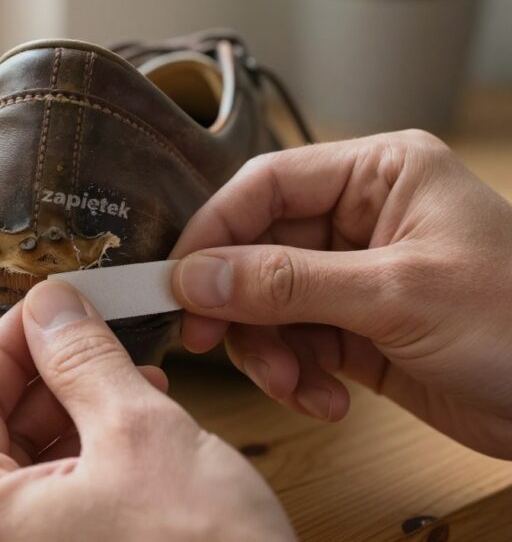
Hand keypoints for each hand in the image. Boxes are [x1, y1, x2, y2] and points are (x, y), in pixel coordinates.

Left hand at [0, 281, 294, 541]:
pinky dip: (90, 456)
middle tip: (95, 334)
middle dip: (50, 376)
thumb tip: (50, 305)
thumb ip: (83, 359)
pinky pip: (55, 498)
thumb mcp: (139, 433)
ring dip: (76, 411)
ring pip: (28, 463)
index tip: (48, 307)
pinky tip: (137, 427)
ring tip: (131, 378)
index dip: (10, 343)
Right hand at [170, 130, 511, 458]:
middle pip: (257, 250)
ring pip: (267, 304)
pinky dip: (296, 376)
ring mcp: (356, 276)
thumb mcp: (397, 294)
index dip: (214, 231)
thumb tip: (195, 278)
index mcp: (378, 175)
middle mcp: (361, 218)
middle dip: (239, 305)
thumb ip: (287, 284)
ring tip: (295, 385)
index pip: (267, 185)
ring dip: (269, 351)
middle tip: (208, 342)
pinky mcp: (357, 329)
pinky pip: (294, 344)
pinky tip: (325, 401)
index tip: (177, 280)